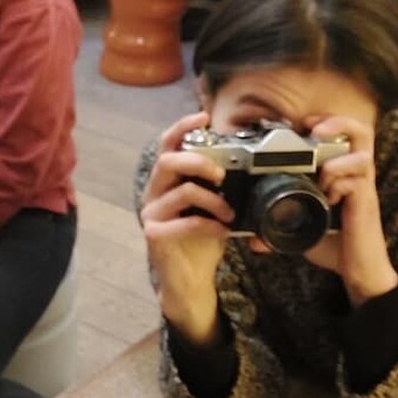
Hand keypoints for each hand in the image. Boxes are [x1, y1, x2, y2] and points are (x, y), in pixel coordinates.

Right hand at [140, 112, 235, 342]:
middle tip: (221, 174)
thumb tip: (246, 164)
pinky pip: (186, 222)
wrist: (190, 279)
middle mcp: (154, 194)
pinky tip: (222, 231)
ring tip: (229, 212)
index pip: (167, 146)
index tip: (204, 118)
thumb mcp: (212, 207)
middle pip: (168, 162)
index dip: (182, 128)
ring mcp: (151, 215)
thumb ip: (216, 186)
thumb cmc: (201, 240)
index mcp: (166, 182)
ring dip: (213, 200)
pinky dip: (210, 225)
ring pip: (182, 192)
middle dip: (198, 161)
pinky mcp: (155, 235)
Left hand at [283, 115, 397, 305]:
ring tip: (321, 170)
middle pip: (361, 131)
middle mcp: (356, 176)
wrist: (361, 271)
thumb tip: (253, 240)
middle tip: (314, 129)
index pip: (343, 137)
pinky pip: (358, 175)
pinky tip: (328, 195)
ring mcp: (363, 186)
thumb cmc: (336, 247)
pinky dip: (339, 178)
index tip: (301, 125)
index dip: (325, 124)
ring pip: (363, 150)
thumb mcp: (303, 233)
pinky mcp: (367, 200)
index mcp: (342, 176)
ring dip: (336, 156)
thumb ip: (282, 230)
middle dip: (336, 123)